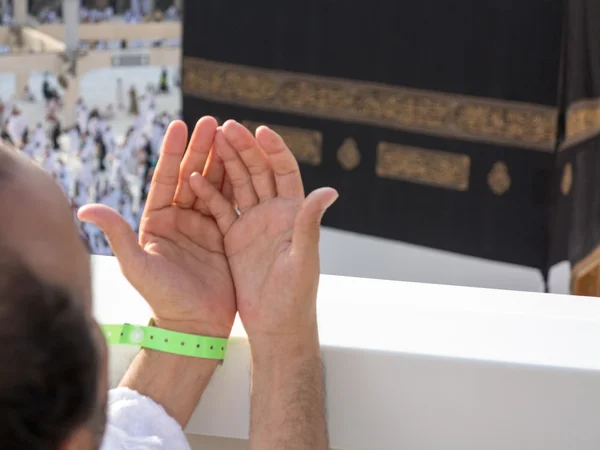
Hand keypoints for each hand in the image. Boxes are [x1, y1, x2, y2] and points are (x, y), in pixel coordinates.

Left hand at [78, 118, 235, 336]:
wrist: (194, 326)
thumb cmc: (162, 299)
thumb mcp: (136, 266)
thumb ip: (116, 234)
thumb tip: (84, 208)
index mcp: (156, 221)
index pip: (165, 179)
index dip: (172, 152)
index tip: (179, 125)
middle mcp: (179, 219)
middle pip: (191, 176)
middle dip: (201, 149)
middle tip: (211, 122)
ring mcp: (203, 226)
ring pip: (213, 186)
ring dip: (221, 161)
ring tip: (232, 135)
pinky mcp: (223, 235)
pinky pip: (230, 205)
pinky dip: (237, 185)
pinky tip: (245, 165)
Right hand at [189, 120, 337, 349]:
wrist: (276, 324)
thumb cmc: (296, 295)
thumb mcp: (303, 259)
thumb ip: (310, 224)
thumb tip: (330, 191)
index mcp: (293, 214)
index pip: (285, 172)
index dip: (275, 151)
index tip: (260, 131)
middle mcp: (274, 214)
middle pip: (259, 172)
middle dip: (244, 149)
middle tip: (226, 126)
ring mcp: (253, 224)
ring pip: (238, 186)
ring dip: (226, 163)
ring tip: (210, 139)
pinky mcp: (234, 238)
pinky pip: (220, 209)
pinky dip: (209, 194)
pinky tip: (194, 177)